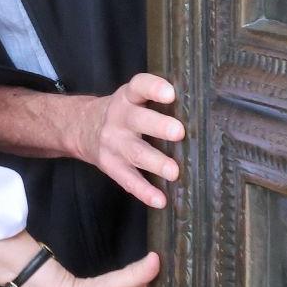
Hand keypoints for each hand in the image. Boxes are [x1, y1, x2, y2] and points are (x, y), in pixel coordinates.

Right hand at [72, 74, 182, 207]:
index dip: (153, 88)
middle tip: (179, 132)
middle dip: (158, 126)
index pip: (139, 87)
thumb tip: (204, 112)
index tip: (170, 94)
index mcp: (127, 97)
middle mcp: (119, 118)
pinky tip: (160, 200)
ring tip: (174, 172)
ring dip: (156, 163)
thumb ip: (156, 102)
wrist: (82, 128)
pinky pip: (128, 180)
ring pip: (136, 152)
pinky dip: (144, 191)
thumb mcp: (132, 99)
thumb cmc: (123, 113)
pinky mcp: (111, 166)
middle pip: (137, 120)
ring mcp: (114, 143)